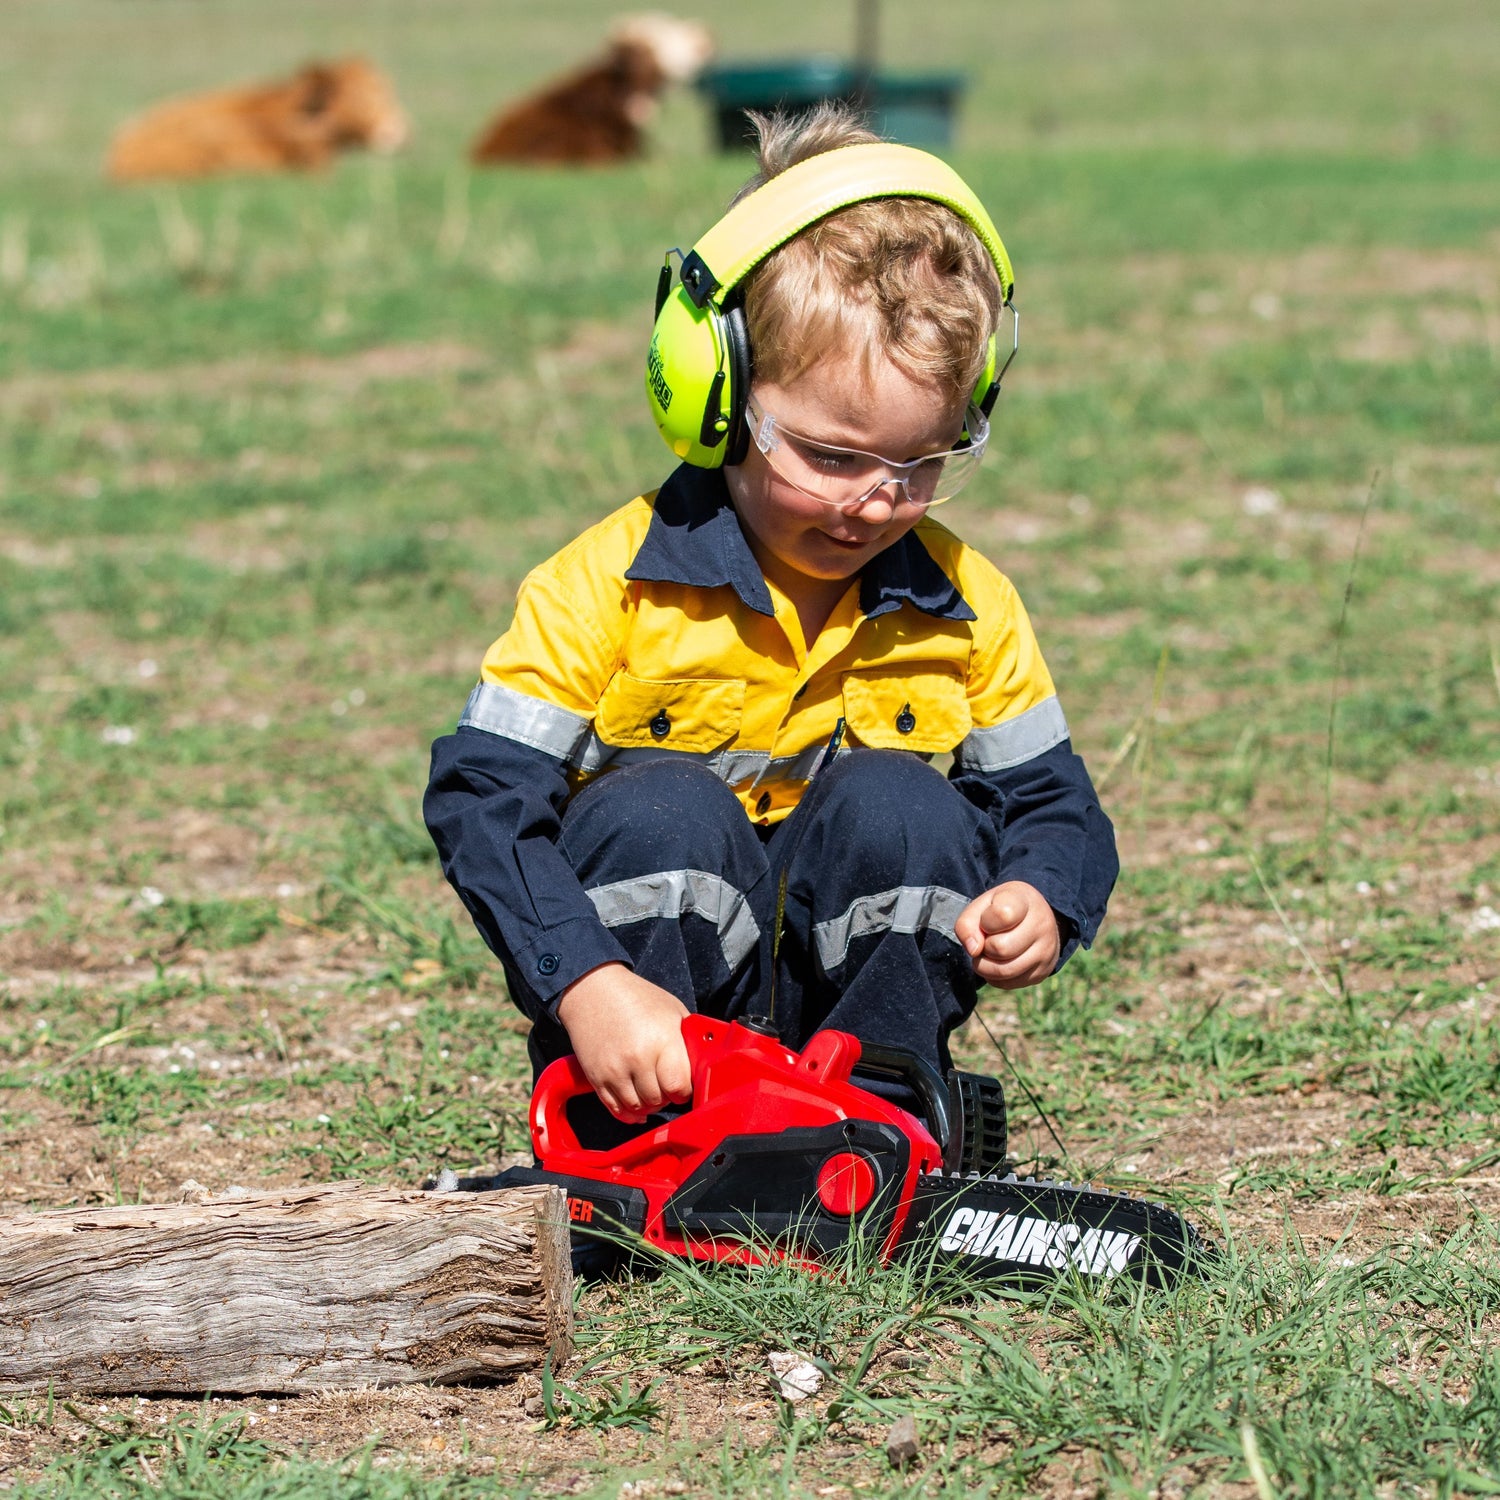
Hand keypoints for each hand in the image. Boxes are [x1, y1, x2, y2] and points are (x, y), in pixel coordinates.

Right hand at [555, 963, 692, 1121]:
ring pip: (638, 1108)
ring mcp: (615, 1071)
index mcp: (662, 1041)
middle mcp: (638, 1059)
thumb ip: (687, 1041)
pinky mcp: (597, 1078)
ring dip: (649, 1104)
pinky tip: (637, 1105)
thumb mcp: (673, 1010)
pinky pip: (616, 1109)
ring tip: (652, 1089)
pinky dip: (629, 1113)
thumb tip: (702, 1066)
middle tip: (667, 1083)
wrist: (592, 991)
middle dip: (667, 1096)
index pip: (679, 1087)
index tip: (684, 1083)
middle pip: (660, 1100)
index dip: (685, 1089)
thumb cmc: (636, 998)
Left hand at [954, 881, 1059, 988]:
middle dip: (984, 947)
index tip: (987, 920)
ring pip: (1004, 971)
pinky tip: (999, 962)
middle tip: (987, 939)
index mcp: (1024, 900)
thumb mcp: (981, 905)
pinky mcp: (1042, 972)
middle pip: (1000, 948)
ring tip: (989, 952)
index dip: (985, 922)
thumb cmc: (1001, 909)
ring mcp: (1045, 951)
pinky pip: (1008, 983)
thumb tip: (974, 950)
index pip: (1002, 915)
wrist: (1035, 918)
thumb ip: (967, 923)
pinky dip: (995, 976)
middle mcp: (1041, 925)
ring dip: (986, 965)